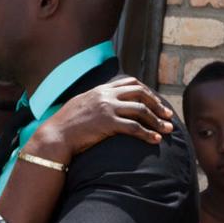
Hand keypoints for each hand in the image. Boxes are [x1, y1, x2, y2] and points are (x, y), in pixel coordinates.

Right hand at [28, 77, 173, 161]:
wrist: (55, 136)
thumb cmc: (66, 125)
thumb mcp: (80, 105)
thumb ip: (95, 101)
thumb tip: (106, 105)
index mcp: (100, 89)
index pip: (130, 83)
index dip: (147, 91)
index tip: (155, 102)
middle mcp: (105, 95)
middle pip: (140, 93)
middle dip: (157, 104)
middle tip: (168, 115)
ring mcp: (106, 108)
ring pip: (141, 110)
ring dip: (157, 120)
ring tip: (168, 130)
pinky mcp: (107, 123)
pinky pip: (134, 127)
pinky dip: (148, 133)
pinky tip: (155, 140)